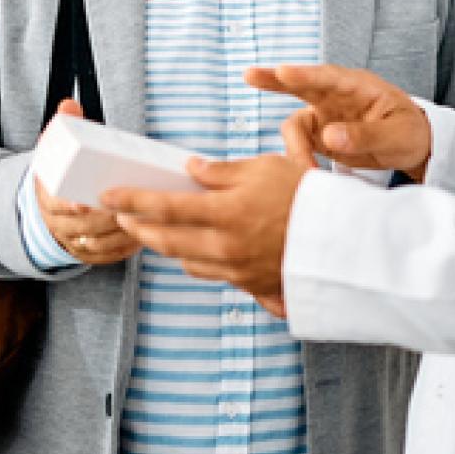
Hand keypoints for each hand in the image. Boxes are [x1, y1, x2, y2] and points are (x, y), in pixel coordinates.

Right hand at [37, 99, 138, 266]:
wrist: (50, 200)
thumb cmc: (61, 169)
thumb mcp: (54, 147)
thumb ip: (64, 127)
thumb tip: (70, 106)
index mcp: (48, 196)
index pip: (57, 205)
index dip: (71, 206)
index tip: (85, 204)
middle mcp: (57, 222)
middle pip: (84, 227)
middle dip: (107, 220)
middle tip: (132, 209)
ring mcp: (72, 240)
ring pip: (98, 243)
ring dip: (121, 235)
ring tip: (145, 221)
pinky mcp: (86, 252)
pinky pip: (105, 256)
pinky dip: (123, 250)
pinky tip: (143, 238)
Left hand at [103, 129, 314, 316]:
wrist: (344, 242)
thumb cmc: (308, 196)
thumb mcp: (266, 168)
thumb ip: (222, 172)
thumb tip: (192, 170)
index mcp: (225, 214)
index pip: (165, 207)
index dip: (132, 201)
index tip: (110, 196)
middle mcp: (224, 248)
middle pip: (166, 241)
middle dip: (139, 229)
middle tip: (123, 217)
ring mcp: (236, 271)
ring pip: (185, 261)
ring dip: (164, 247)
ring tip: (154, 232)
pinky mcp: (249, 285)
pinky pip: (210, 274)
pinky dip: (195, 260)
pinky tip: (194, 249)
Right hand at [244, 64, 432, 181]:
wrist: (412, 146)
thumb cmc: (409, 132)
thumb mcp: (396, 135)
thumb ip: (365, 135)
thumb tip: (329, 137)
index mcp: (357, 86)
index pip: (328, 76)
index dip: (304, 74)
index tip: (283, 71)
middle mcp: (335, 96)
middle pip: (300, 85)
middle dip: (274, 80)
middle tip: (249, 75)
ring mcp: (325, 115)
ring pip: (295, 123)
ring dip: (293, 145)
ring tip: (304, 169)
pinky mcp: (320, 135)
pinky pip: (300, 144)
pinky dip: (297, 157)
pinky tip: (303, 172)